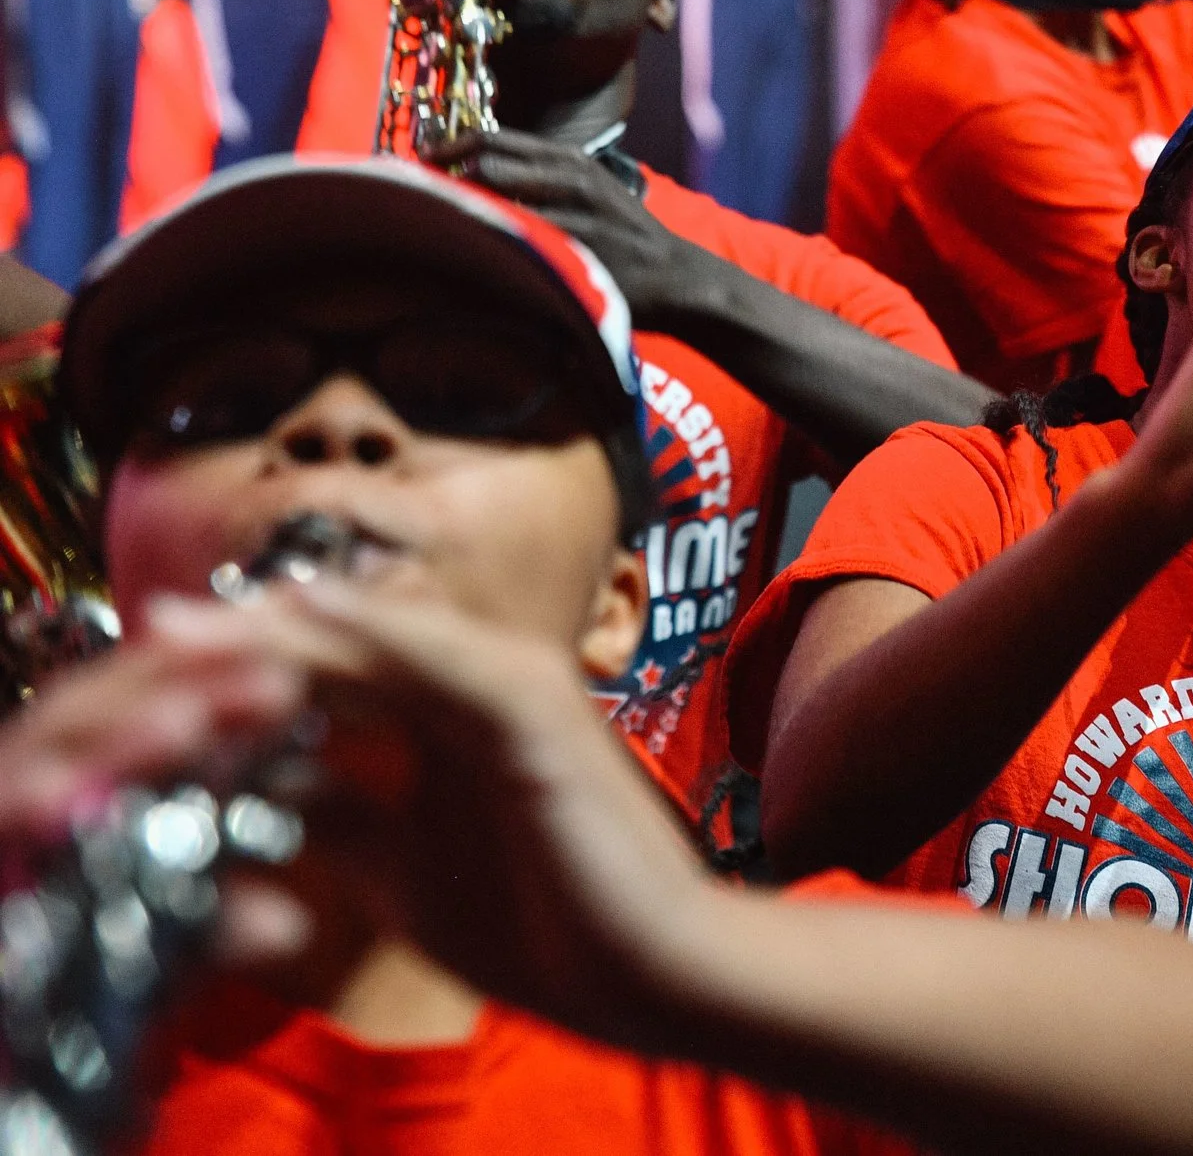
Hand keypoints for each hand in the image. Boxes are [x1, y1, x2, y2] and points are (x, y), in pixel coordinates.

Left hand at [101, 587, 706, 1040]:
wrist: (646, 966)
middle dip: (249, 634)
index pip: (340, 676)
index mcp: (454, 722)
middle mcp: (484, 686)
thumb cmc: (545, 925)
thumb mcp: (404, 874)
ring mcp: (514, 686)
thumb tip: (257, 804)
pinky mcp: (535, 706)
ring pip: (384, 638)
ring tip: (202, 621)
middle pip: (350, 643)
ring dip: (289, 625)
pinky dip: (378, 631)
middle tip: (154, 625)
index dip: (250, 668)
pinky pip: (443, 658)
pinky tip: (310, 617)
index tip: (157, 673)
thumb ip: (342, 826)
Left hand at [437, 129, 696, 319]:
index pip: (491, 138)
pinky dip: (487, 246)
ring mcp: (575, 216)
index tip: (418, 162)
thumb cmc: (621, 234)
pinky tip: (468, 257)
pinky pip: (518, 244)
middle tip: (413, 197)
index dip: (446, 148)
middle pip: (486, 164)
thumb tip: (473, 172)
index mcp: (569, 160)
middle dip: (443, 179)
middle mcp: (571, 179)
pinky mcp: (578, 251)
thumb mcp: (587, 189)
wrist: (675, 275)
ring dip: (459, 212)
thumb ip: (539, 177)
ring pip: (496, 202)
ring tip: (431, 226)